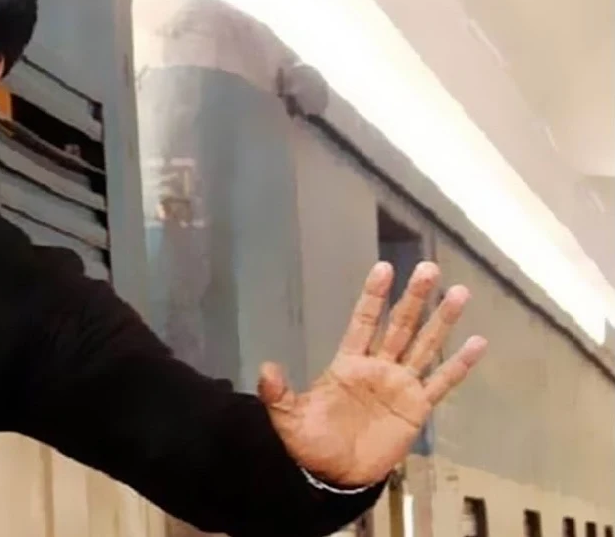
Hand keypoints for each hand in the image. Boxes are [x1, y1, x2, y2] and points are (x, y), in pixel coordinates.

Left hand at [257, 261, 487, 486]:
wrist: (335, 475)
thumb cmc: (311, 442)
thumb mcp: (288, 417)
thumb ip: (278, 393)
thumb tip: (265, 368)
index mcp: (348, 363)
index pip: (362, 322)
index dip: (372, 297)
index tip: (382, 268)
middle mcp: (378, 367)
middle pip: (399, 326)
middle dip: (413, 298)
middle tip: (428, 268)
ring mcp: (400, 385)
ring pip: (424, 345)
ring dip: (441, 320)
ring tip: (459, 292)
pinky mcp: (417, 408)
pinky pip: (442, 382)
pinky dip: (459, 364)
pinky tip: (478, 342)